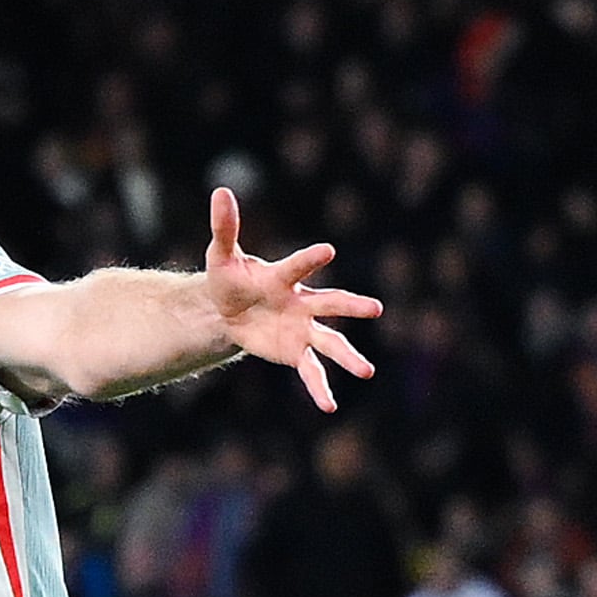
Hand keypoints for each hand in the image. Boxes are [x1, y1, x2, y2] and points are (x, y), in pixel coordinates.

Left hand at [198, 185, 381, 411]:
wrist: (226, 309)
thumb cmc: (230, 278)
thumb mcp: (222, 255)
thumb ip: (225, 227)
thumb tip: (221, 191)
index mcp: (285, 277)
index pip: (299, 266)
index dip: (311, 258)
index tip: (328, 251)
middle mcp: (302, 302)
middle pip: (330, 303)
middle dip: (351, 306)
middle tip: (375, 309)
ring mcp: (302, 328)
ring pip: (330, 341)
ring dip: (348, 356)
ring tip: (367, 372)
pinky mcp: (295, 351)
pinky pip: (311, 371)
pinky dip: (320, 387)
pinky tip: (329, 406)